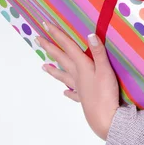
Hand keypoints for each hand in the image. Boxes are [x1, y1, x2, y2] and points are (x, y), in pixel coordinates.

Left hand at [35, 21, 119, 140]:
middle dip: (50, 47)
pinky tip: (65, 92)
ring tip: (43, 66)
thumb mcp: (105, 70)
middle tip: (38, 39)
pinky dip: (68, 92)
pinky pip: (73, 94)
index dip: (57, 34)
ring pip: (63, 76)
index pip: (68, 46)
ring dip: (54, 70)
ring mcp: (79, 88)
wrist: (105, 119)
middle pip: (61, 58)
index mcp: (82, 66)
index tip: (45, 25)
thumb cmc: (106, 94)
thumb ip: (98, 52)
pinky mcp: (83, 99)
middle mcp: (77, 75)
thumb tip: (90, 34)